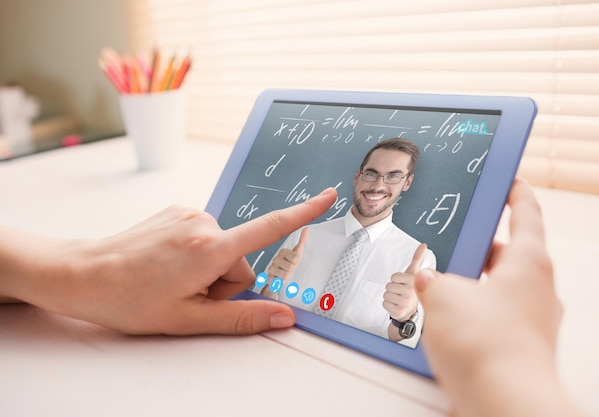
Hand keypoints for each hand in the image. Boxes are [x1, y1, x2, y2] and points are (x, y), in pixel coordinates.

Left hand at [1, 188, 337, 335]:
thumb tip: (284, 317)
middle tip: (189, 296)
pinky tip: (169, 266)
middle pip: (241, 259)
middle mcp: (203, 223)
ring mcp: (189, 214)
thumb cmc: (130, 300)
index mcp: (209, 249)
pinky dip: (197, 255)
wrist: (84, 274)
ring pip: (223, 250)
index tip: (327, 197)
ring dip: (210, 270)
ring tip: (174, 281)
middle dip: (225, 282)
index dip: (303, 214)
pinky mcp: (179, 212)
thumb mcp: (188, 319)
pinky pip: (206, 237)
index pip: (268, 229)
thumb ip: (242, 318)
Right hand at [262, 227, 308, 296]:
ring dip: (287, 277)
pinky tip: (279, 280)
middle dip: (292, 270)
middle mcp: (276, 258)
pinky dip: (280, 282)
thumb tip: (306, 228)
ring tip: (285, 274)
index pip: (296, 258)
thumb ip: (302, 241)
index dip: (297, 263)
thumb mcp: (297, 253)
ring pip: (285, 274)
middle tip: (289, 270)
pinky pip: (279, 281)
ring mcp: (271, 268)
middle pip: (291, 266)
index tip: (294, 263)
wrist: (280, 278)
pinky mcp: (268, 278)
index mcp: (283, 251)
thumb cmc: (289, 265)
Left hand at [382, 243, 425, 321]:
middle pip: (388, 286)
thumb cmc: (410, 289)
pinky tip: (396, 306)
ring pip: (385, 295)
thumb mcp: (413, 273)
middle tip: (401, 293)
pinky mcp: (398, 312)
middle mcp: (411, 292)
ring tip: (399, 299)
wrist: (411, 310)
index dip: (397, 280)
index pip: (394, 277)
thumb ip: (417, 258)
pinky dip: (388, 305)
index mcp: (414, 281)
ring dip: (390, 297)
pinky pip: (384, 304)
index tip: (404, 284)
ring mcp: (405, 303)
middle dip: (392, 289)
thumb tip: (423, 245)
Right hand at [413, 180, 575, 416]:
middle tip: (452, 237)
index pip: (526, 212)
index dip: (514, 192)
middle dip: (476, 246)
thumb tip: (426, 281)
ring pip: (495, 287)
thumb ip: (431, 281)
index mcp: (528, 261)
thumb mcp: (443, 296)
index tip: (508, 180)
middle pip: (507, 253)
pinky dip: (469, 313)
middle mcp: (536, 288)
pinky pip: (490, 317)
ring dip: (468, 283)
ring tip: (435, 282)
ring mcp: (529, 319)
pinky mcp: (516, 345)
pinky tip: (440, 320)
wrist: (503, 402)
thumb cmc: (485, 343)